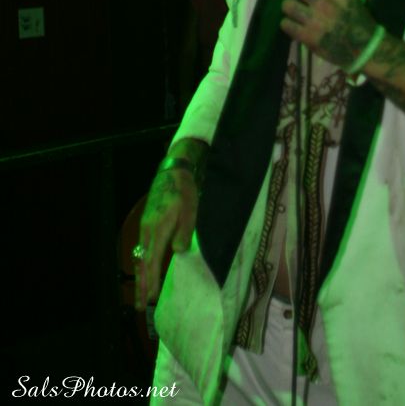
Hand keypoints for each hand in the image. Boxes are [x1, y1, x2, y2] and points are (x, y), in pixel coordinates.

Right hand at [134, 168, 197, 310]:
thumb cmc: (184, 192)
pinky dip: (141, 265)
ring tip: (140, 295)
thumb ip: (184, 232)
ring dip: (140, 278)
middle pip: (142, 264)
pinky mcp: (147, 224)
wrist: (173, 171)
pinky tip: (143, 271)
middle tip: (139, 307)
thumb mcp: (190, 211)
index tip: (151, 298)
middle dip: (141, 286)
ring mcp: (145, 227)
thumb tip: (177, 252)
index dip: (152, 280)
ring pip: (140, 258)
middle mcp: (147, 231)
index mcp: (158, 229)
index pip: (153, 261)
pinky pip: (141, 250)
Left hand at [280, 0, 376, 67]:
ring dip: (289, 6)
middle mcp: (324, 2)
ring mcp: (315, 20)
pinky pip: (286, 24)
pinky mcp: (308, 37)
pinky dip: (288, 23)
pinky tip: (294, 24)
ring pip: (287, 5)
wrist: (364, 48)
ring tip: (294, 9)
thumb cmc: (357, 20)